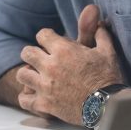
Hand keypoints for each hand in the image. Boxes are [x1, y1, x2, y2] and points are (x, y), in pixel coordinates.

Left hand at [16, 4, 121, 125]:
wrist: (108, 107)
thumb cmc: (108, 77)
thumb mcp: (107, 51)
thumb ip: (100, 34)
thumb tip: (100, 22)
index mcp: (63, 50)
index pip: (42, 35)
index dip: (46, 37)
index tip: (50, 43)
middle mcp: (50, 66)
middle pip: (27, 52)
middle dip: (32, 53)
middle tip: (39, 59)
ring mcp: (45, 86)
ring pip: (22, 74)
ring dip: (27, 74)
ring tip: (35, 77)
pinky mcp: (44, 105)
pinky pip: (24, 100)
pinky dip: (26, 98)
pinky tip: (33, 96)